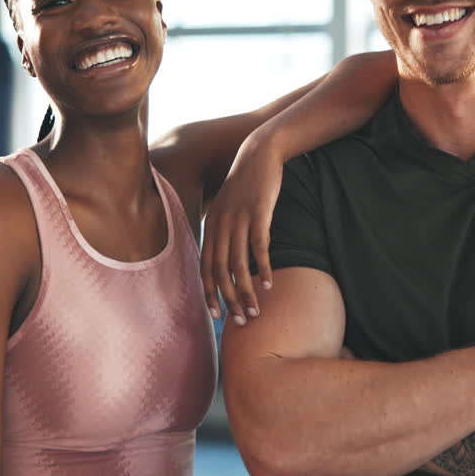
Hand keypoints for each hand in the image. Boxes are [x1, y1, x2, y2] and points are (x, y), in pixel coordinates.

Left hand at [200, 135, 283, 325]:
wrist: (258, 154)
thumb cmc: (245, 186)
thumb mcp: (228, 209)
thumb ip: (224, 233)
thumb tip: (226, 261)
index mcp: (211, 226)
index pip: (205, 267)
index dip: (209, 293)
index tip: (216, 316)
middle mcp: (220, 225)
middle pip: (219, 271)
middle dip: (228, 299)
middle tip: (240, 321)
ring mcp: (239, 219)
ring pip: (238, 264)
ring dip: (245, 291)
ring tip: (255, 310)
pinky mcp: (259, 213)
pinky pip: (259, 247)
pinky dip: (263, 268)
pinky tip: (269, 285)